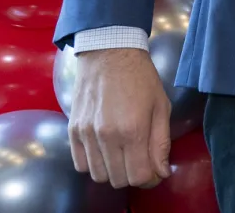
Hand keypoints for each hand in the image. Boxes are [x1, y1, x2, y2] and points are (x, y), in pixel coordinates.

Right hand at [68, 48, 171, 188]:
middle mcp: (107, 136)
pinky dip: (94, 164)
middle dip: (134, 176)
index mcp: (133, 130)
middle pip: (118, 180)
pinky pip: (80, 164)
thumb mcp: (161, 107)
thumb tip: (161, 172)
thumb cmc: (141, 78)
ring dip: (113, 172)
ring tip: (124, 154)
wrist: (109, 54)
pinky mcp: (73, 130)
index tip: (156, 171)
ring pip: (98, 175)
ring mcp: (86, 134)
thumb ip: (161, 143)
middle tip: (142, 162)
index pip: (139, 177)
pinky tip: (106, 151)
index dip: (151, 178)